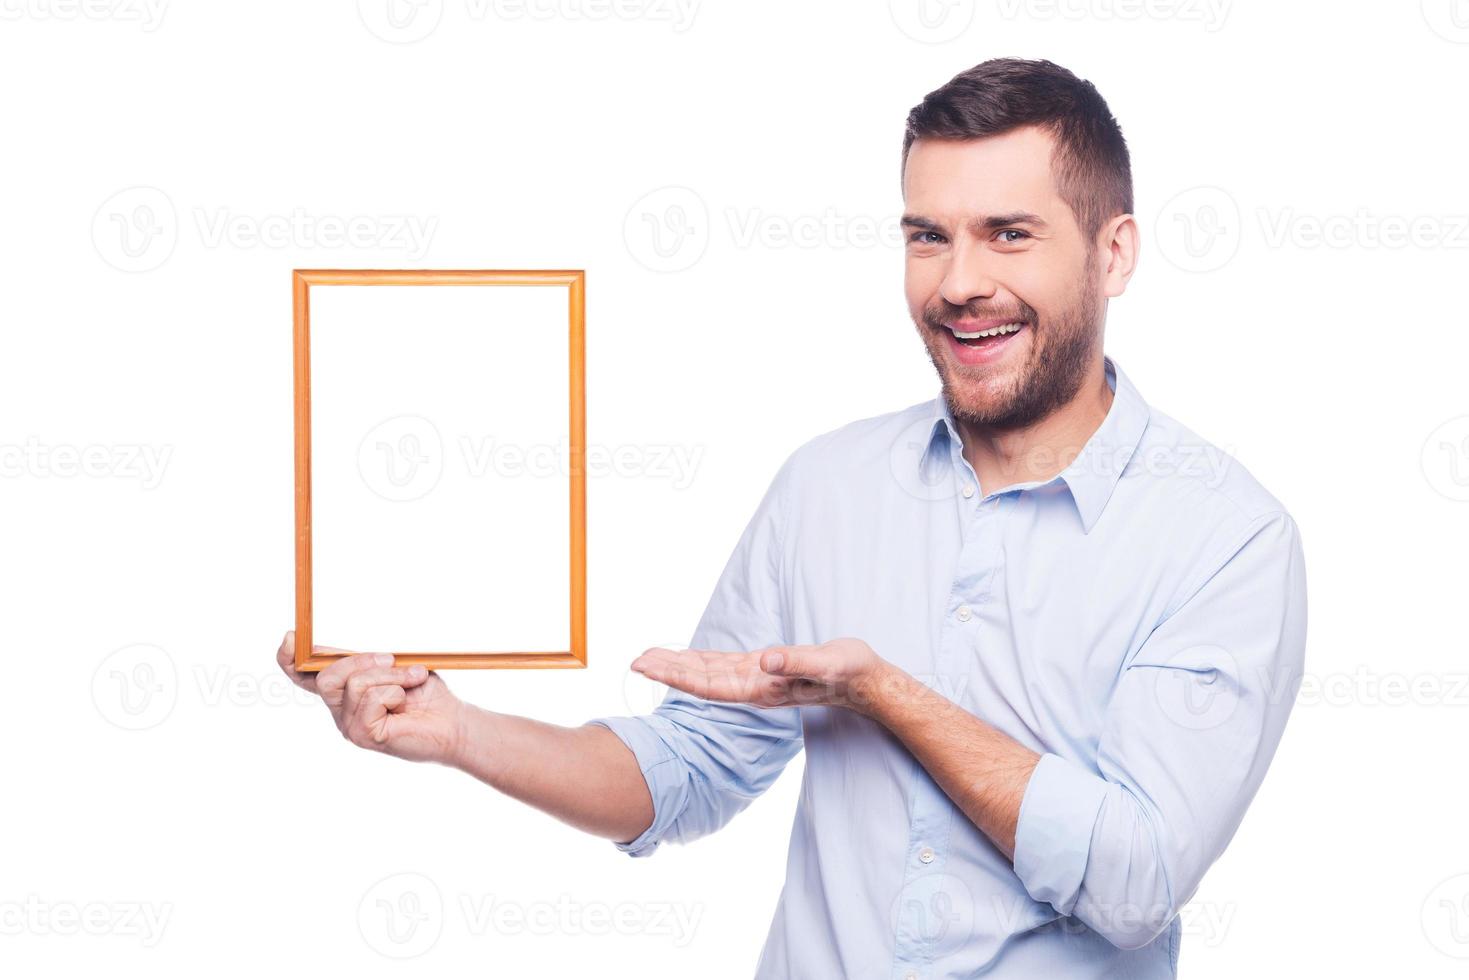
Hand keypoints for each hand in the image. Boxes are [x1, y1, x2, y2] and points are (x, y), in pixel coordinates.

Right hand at [276, 631, 466, 764]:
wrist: (453, 720)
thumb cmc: (424, 692)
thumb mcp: (390, 666)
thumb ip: (359, 660)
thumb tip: (321, 649)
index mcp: (342, 691)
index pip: (303, 676)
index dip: (289, 659)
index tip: (291, 638)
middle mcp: (339, 710)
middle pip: (327, 675)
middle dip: (362, 660)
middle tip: (392, 660)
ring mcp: (349, 725)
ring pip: (355, 683)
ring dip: (391, 676)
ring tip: (411, 682)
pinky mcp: (363, 735)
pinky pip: (372, 698)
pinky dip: (396, 692)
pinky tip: (405, 704)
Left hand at [630, 637, 889, 713]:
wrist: (866, 682)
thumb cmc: (849, 672)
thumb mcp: (826, 662)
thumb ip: (797, 663)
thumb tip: (766, 660)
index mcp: (763, 688)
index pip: (709, 684)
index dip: (676, 676)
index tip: (648, 669)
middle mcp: (754, 686)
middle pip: (701, 679)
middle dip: (667, 671)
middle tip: (634, 661)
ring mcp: (757, 679)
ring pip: (708, 672)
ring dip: (678, 666)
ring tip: (648, 658)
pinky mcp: (764, 669)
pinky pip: (724, 666)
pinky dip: (700, 661)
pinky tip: (684, 657)